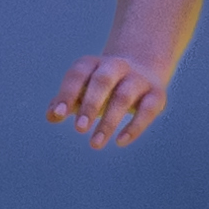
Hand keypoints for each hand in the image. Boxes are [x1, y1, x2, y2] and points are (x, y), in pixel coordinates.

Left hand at [48, 50, 173, 149]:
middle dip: (90, 104)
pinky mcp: (156, 94)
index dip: (68, 93)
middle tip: (79, 129)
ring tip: (95, 144)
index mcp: (94, 64)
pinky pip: (148, 109)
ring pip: (124, 97)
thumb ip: (65, 103)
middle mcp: (117, 66)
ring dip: (109, 121)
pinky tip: (120, 141)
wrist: (143, 72)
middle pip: (103, 81)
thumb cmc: (103, 89)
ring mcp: (139, 79)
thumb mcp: (83, 92)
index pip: (78, 74)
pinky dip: (135, 126)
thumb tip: (51, 116)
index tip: (59, 115)